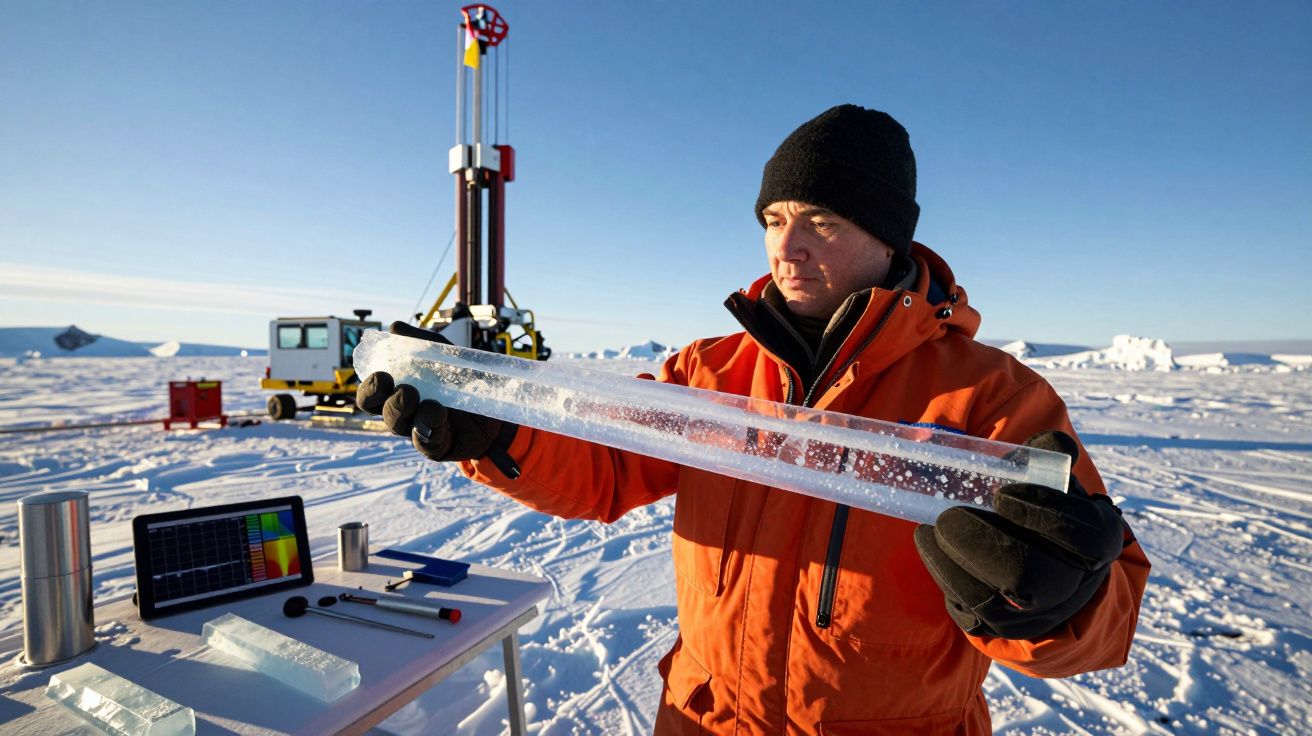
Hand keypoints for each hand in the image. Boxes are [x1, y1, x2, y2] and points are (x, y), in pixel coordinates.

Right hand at [355, 322, 516, 472]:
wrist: (496, 404)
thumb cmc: (462, 378)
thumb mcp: (445, 355)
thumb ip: (421, 342)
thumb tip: (395, 327)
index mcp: (398, 390)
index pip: (371, 395)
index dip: (370, 388)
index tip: (383, 375)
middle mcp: (403, 412)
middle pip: (380, 410)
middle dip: (387, 400)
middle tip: (405, 389)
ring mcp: (418, 430)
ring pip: (400, 427)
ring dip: (410, 413)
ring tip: (432, 404)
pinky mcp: (437, 447)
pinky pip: (426, 444)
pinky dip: (430, 432)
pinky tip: (440, 419)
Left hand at [913, 431, 1127, 639]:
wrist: (1035, 559)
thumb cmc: (1040, 508)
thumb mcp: (1050, 480)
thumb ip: (1047, 457)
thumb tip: (1052, 445)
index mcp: (1097, 543)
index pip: (1088, 538)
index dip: (1045, 516)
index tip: (1003, 495)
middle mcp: (1072, 586)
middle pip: (1034, 577)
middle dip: (985, 544)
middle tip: (950, 516)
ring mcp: (1038, 614)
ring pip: (996, 602)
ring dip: (955, 561)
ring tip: (934, 528)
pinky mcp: (1002, 629)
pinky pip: (970, 613)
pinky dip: (945, 576)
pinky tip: (931, 546)